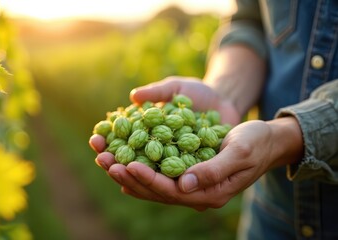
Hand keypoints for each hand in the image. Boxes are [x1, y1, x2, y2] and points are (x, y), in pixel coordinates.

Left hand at [89, 77, 295, 210]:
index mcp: (210, 192)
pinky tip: (123, 166)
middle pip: (156, 190)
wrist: (267, 141)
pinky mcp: (188, 175)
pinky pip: (159, 176)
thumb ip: (214, 170)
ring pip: (154, 185)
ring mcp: (192, 186)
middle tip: (103, 161)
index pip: (170, 190)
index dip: (146, 178)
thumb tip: (184, 184)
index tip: (124, 165)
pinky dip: (140, 170)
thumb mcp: (239, 152)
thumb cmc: (256, 142)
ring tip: (104, 159)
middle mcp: (197, 194)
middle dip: (128, 176)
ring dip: (128, 173)